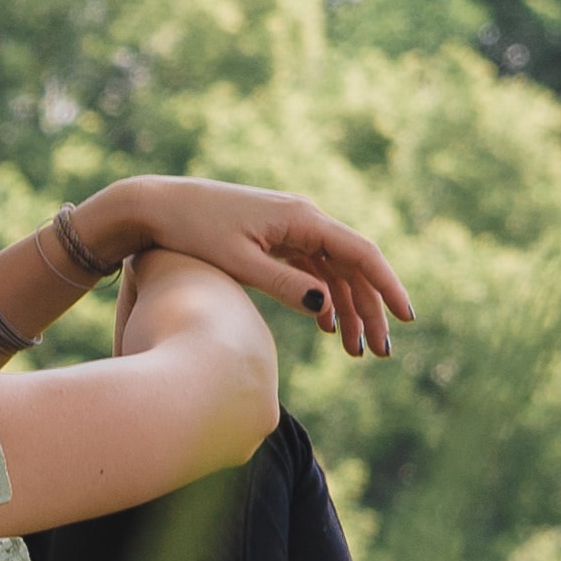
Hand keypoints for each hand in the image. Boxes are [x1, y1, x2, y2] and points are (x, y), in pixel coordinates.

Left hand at [104, 176, 413, 359]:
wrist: (153, 207)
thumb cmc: (191, 231)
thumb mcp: (238, 262)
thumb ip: (283, 284)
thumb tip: (326, 307)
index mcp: (301, 218)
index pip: (361, 253)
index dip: (388, 287)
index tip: (406, 319)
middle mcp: (302, 218)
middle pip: (352, 267)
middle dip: (370, 311)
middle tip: (380, 353)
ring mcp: (289, 226)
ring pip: (333, 271)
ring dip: (347, 309)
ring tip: (354, 351)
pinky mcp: (273, 237)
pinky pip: (311, 267)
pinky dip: (321, 297)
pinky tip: (327, 327)